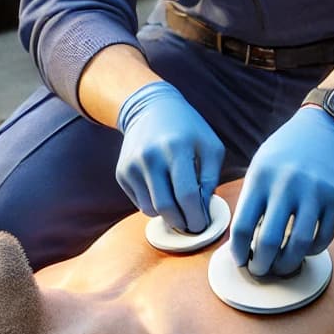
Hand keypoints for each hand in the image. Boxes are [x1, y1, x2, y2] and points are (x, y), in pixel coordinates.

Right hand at [116, 82, 223, 232]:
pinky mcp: (122, 172)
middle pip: (166, 207)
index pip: (187, 195)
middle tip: (192, 225)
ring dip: (167, 215)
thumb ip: (210, 179)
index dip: (197, 216)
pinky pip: (139, 203)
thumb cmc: (188, 130)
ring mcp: (132, 165)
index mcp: (176, 147)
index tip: (203, 224)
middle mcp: (150, 156)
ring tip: (178, 204)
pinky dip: (153, 204)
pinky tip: (162, 189)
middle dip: (182, 223)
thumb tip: (203, 211)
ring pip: (150, 210)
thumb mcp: (210, 146)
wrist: (151, 109)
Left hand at [230, 106, 333, 276]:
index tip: (239, 260)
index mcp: (260, 177)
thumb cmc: (288, 149)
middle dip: (261, 265)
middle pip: (268, 241)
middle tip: (259, 272)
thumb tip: (242, 238)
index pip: (242, 225)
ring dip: (287, 264)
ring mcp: (314, 192)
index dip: (238, 251)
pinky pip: (324, 237)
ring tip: (280, 268)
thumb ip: (253, 196)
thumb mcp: (261, 163)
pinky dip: (312, 251)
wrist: (327, 126)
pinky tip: (304, 250)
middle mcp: (286, 185)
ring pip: (298, 245)